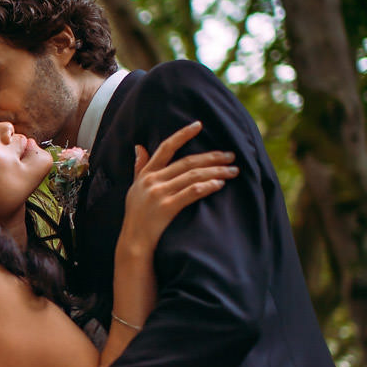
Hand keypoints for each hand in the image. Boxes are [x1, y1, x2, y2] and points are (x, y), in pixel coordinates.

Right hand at [118, 121, 238, 257]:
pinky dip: (208, 186)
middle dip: (212, 157)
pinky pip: (192, 192)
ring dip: (216, 171)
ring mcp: (159, 193)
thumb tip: (139, 147)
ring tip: (233, 171)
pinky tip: (220, 184)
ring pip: (193, 175)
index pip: (166, 148)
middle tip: (231, 155)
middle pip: (187, 162)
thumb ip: (139, 167)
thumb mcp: (134, 188)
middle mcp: (152, 180)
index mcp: (146, 174)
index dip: (182, 135)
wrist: (134, 242)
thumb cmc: (137, 216)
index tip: (199, 125)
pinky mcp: (167, 207)